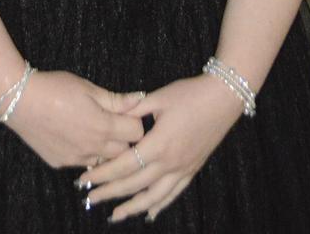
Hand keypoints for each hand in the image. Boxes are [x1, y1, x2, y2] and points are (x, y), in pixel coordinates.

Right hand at [6, 69, 145, 168]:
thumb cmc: (56, 88)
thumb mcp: (88, 88)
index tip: (129, 113)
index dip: (135, 121)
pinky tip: (76, 138)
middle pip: (124, 152)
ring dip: (106, 150)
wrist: (20, 101)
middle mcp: (93, 148)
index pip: (137, 133)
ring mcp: (76, 159)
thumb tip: (140, 99)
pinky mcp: (61, 163)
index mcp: (103, 126)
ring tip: (95, 131)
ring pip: (104, 161)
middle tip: (115, 123)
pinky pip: (83, 164)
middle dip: (125, 139)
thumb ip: (116, 100)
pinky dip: (87, 154)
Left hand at [74, 74, 243, 222]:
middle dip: (110, 193)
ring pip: (153, 197)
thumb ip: (135, 108)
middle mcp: (169, 162)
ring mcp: (182, 169)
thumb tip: (113, 113)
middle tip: (90, 199)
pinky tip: (148, 214)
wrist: (223, 99)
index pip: (123, 166)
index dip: (103, 174)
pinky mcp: (192, 170)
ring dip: (132, 208)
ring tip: (114, 215)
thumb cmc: (190, 94)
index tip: (86, 179)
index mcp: (158, 144)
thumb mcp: (160, 97)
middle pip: (134, 185)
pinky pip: (173, 194)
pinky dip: (159, 206)